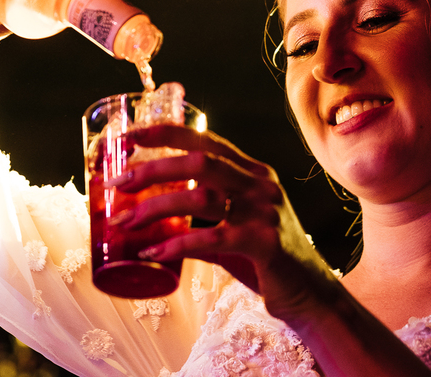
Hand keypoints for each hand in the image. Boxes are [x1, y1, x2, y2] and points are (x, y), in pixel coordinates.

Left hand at [108, 125, 339, 322]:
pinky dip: (176, 244)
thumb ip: (205, 218)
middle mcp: (261, 185)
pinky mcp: (265, 244)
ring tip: (124, 222)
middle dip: (151, 170)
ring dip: (154, 208)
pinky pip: (211, 239)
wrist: (313, 295)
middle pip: (198, 162)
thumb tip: (153, 220)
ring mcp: (265, 212)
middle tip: (117, 185)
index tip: (130, 135)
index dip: (166, 133)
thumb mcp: (237, 228)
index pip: (207, 141)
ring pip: (200, 197)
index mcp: (254, 173)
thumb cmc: (268, 262)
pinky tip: (152, 253)